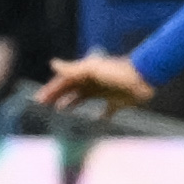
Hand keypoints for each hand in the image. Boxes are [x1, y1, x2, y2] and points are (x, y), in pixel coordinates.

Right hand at [38, 53, 152, 112]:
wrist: (144, 78)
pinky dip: (99, 116)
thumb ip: (73, 68)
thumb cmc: (118, 72)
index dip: (51, 89)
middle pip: (71, 89)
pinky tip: (94, 120)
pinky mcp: (117, 103)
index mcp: (86, 73)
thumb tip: (52, 63)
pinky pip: (105, 111)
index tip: (39, 99)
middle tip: (43, 106)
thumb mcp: (93, 69)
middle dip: (57, 96)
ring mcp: (105, 92)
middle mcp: (94, 82)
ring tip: (61, 110)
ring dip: (71, 102)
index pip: (64, 82)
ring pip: (84, 98)